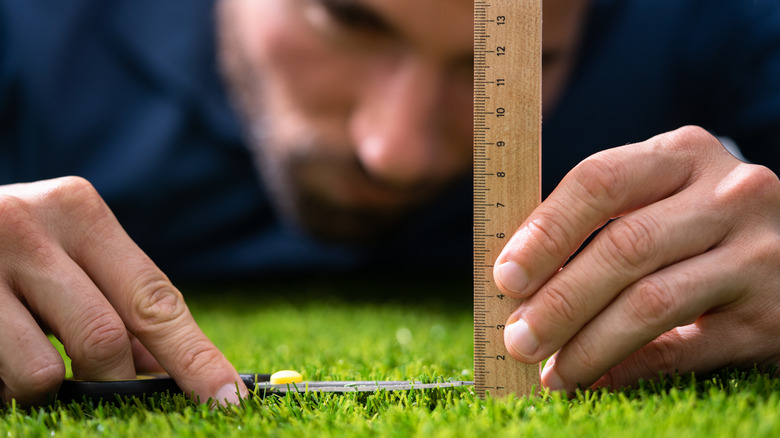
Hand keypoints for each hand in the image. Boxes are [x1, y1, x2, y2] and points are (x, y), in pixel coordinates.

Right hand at [0, 177, 246, 404]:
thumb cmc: (9, 250)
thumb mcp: (66, 257)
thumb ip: (119, 304)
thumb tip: (171, 372)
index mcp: (79, 210)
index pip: (154, 298)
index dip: (194, 357)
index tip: (228, 398)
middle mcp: (29, 226)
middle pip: (105, 339)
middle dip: (111, 378)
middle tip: (102, 382)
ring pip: (41, 373)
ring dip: (44, 385)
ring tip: (21, 349)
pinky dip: (2, 386)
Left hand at [493, 126, 779, 391]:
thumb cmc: (699, 229)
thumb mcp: (661, 201)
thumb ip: (599, 222)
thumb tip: (516, 282)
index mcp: (684, 154)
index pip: (600, 180)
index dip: (546, 231)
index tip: (506, 277)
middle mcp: (728, 194)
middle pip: (624, 246)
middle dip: (560, 300)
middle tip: (518, 339)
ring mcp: (758, 253)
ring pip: (652, 302)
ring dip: (588, 343)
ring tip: (551, 371)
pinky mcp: (771, 315)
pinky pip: (684, 348)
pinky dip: (628, 368)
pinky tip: (594, 379)